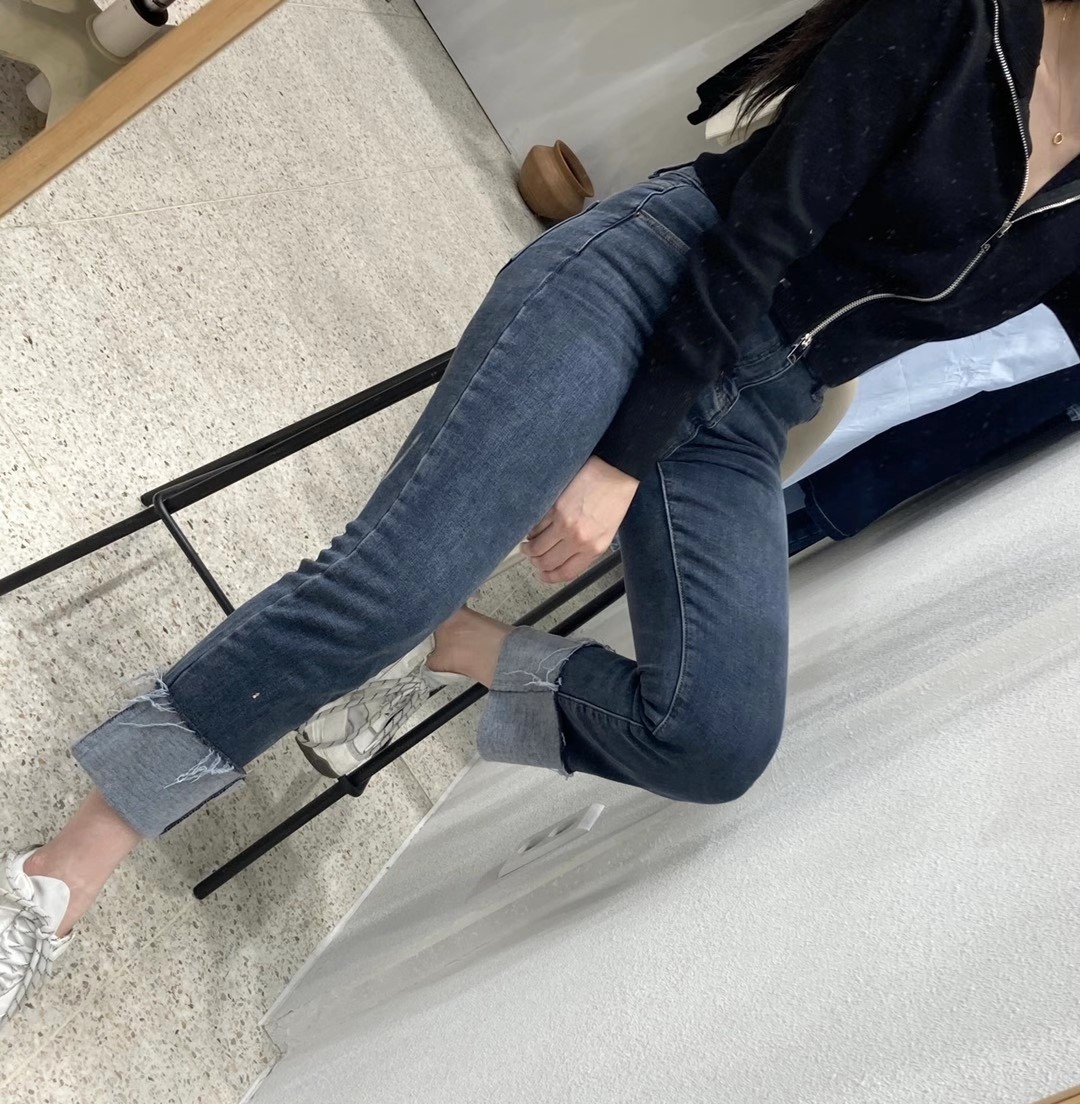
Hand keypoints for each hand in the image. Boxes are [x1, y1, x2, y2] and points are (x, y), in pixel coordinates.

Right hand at [522, 457, 639, 583]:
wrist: (615, 472)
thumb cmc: (614, 500)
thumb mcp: (607, 533)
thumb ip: (586, 548)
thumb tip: (564, 558)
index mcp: (594, 548)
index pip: (566, 572)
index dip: (550, 577)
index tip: (543, 575)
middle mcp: (578, 539)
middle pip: (546, 562)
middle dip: (536, 563)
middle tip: (532, 558)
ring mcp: (564, 523)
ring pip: (536, 546)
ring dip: (528, 549)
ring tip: (527, 546)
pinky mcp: (554, 508)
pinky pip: (535, 527)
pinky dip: (531, 531)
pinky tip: (532, 530)